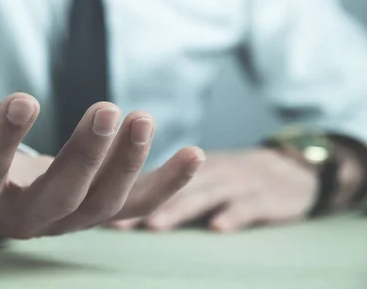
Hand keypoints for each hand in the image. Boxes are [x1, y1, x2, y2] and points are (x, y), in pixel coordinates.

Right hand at [0, 80, 204, 239]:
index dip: (1, 141)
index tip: (21, 96)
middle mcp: (24, 217)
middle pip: (59, 198)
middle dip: (85, 157)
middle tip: (109, 110)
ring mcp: (66, 218)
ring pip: (102, 205)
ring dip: (128, 166)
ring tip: (143, 118)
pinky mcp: (95, 209)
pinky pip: (135, 206)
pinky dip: (165, 185)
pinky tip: (193, 153)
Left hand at [109, 149, 317, 232]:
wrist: (295, 168)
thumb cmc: (238, 177)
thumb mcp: (205, 174)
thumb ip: (170, 187)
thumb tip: (121, 205)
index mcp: (190, 168)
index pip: (153, 182)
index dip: (126, 194)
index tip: (99, 211)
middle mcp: (208, 171)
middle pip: (172, 189)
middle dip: (143, 204)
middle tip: (118, 222)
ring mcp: (237, 183)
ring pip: (204, 196)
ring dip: (179, 210)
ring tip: (155, 225)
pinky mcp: (266, 196)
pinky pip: (248, 206)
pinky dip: (233, 215)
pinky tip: (218, 227)